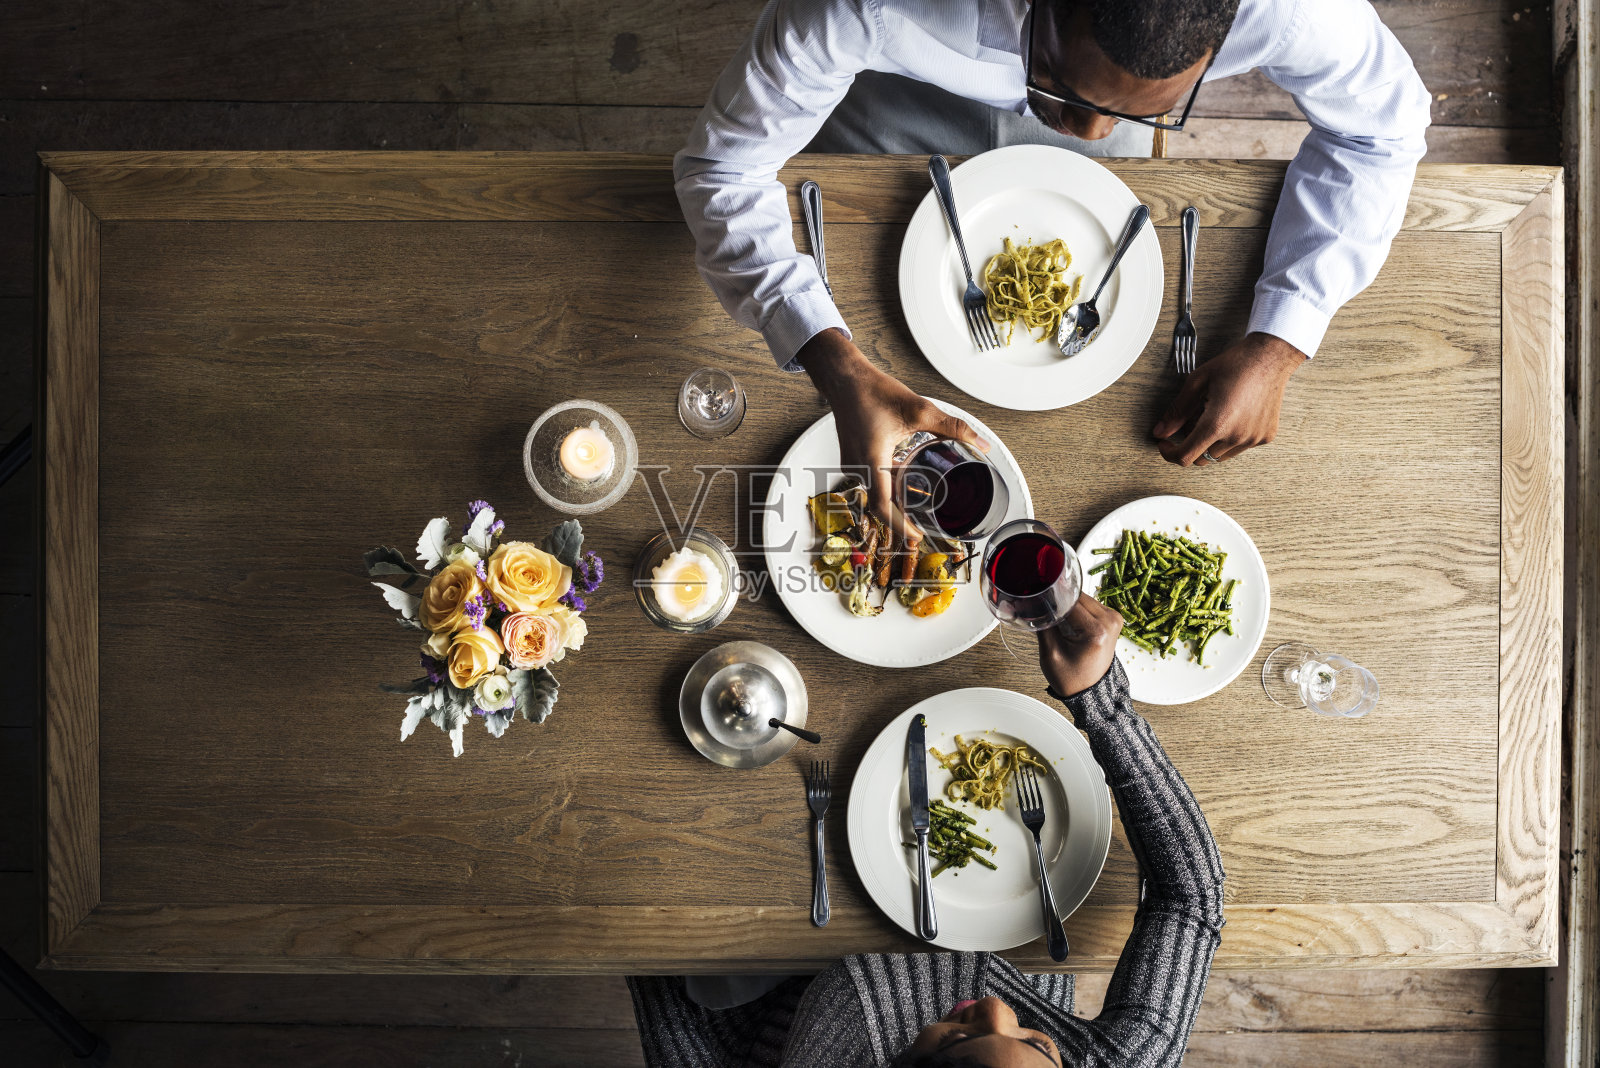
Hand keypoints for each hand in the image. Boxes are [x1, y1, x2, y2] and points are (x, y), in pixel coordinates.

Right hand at [797, 329, 987, 542]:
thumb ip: (952, 427)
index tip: (917, 538)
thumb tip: (979, 442)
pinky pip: (872, 479)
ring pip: (877, 491)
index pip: (884, 506)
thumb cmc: (872, 392)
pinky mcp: (853, 458)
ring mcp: (853, 464)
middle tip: (924, 528)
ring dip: (897, 499)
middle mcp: (858, 466)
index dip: (901, 527)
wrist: (845, 379)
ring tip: (920, 505)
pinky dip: (889, 484)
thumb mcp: (919, 409)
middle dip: (903, 518)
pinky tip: (906, 479)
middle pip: (881, 503)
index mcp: (871, 460)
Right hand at [1037, 593, 1122, 697]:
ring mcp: (1114, 619)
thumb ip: (1043, 625)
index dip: (1052, 600)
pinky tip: (1070, 624)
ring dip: (1069, 606)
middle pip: (1077, 596)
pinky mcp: (1112, 619)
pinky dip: (1077, 610)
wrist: (1089, 691)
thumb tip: (1034, 603)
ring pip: (1083, 598)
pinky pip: (1089, 604)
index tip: (1040, 603)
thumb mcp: (1050, 653)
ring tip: (1061, 626)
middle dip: (1060, 603)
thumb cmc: (1072, 678)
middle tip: (1048, 617)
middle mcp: (1110, 621)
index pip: (1070, 600)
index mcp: (1097, 631)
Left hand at [1152, 332, 1304, 465]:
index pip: (1185, 456)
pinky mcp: (1265, 437)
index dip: (1169, 453)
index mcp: (1218, 423)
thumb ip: (1177, 411)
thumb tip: (1160, 432)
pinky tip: (1231, 416)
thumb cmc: (1236, 364)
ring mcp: (1253, 439)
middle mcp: (1237, 436)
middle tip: (1192, 420)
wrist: (1270, 357)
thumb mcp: (1197, 382)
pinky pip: (1238, 448)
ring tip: (1213, 414)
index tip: (1166, 444)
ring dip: (1209, 442)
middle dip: (1190, 444)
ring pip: (1219, 456)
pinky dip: (1229, 439)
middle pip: (1201, 459)